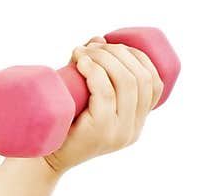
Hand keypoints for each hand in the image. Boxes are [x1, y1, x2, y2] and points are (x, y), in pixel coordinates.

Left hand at [43, 37, 164, 175]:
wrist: (41, 158)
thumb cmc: (60, 125)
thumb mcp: (85, 99)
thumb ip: (94, 72)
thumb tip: (97, 38)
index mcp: (136, 122)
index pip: (154, 84)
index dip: (139, 57)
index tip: (113, 45)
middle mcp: (133, 129)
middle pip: (140, 78)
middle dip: (118, 53)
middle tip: (91, 47)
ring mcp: (119, 132)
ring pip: (126, 82)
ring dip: (105, 58)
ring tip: (82, 52)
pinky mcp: (101, 130)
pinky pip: (106, 92)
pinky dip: (95, 71)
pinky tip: (82, 61)